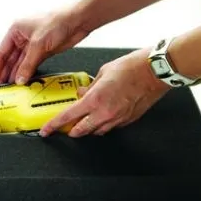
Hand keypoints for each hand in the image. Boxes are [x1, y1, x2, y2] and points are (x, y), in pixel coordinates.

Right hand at [0, 10, 89, 87]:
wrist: (78, 19)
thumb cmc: (58, 20)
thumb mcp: (38, 44)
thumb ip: (27, 64)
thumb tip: (19, 79)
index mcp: (16, 30)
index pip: (1, 53)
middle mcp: (22, 37)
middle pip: (9, 60)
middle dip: (3, 74)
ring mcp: (33, 45)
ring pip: (20, 64)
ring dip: (15, 76)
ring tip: (10, 89)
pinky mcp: (43, 51)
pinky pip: (32, 65)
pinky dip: (27, 74)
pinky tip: (24, 82)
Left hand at [39, 47, 168, 137]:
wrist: (154, 72)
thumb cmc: (132, 68)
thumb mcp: (103, 72)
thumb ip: (89, 86)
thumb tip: (81, 93)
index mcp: (95, 100)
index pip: (68, 117)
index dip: (54, 125)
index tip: (46, 130)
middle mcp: (105, 113)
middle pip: (80, 131)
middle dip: (70, 130)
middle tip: (65, 127)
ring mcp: (117, 119)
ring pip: (96, 132)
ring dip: (87, 128)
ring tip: (84, 120)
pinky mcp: (128, 121)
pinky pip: (110, 127)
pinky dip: (103, 124)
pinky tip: (102, 116)